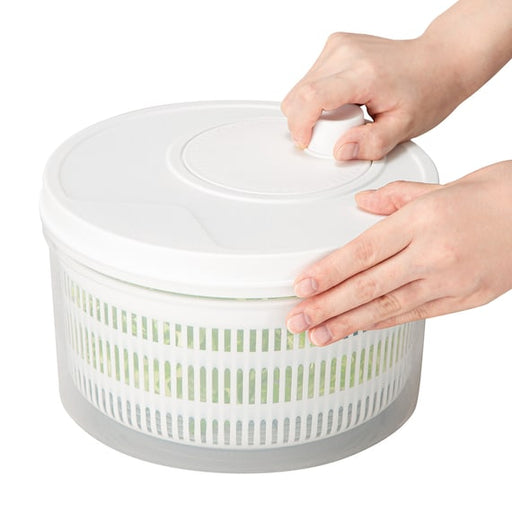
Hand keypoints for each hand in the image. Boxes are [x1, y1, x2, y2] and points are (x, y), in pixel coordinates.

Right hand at [281, 1, 511, 159]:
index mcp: (364, 72)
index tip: (306, 142)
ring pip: (300, 89)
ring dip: (313, 112)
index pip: (312, 97)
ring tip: (346, 115)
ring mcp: (338, 46)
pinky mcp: (335, 46)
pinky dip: (318, 100)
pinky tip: (343, 102)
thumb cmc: (427, 90)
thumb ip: (372, 144)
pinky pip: (309, 81)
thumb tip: (340, 151)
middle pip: (299, 94)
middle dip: (308, 123)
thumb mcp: (405, 127)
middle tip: (339, 131)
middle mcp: (346, 52)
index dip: (300, 125)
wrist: (438, 61)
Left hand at [286, 161, 511, 345]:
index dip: (329, 273)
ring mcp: (450, 283)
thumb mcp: (439, 187)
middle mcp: (433, 256)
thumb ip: (394, 198)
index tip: (303, 288)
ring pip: (389, 308)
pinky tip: (360, 329)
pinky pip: (415, 315)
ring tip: (320, 335)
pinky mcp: (464, 300)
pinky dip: (384, 323)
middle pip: (369, 287)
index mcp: (423, 222)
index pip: (363, 253)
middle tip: (298, 321)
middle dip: (328, 308)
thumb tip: (362, 206)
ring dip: (349, 324)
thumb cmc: (493, 195)